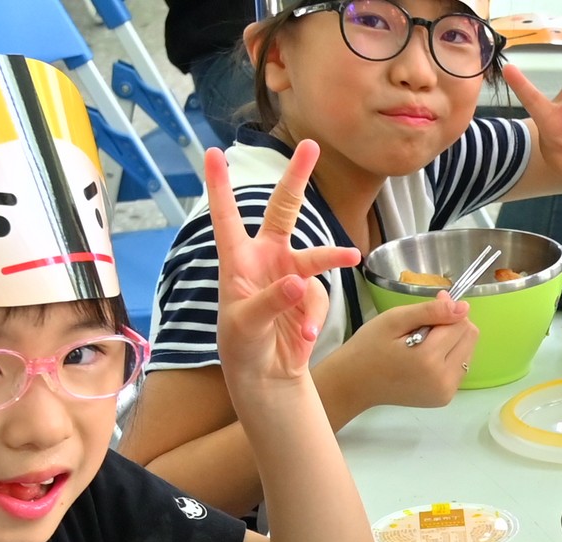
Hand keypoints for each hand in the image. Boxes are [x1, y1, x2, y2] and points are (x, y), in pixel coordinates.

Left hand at [203, 144, 364, 382]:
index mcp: (238, 259)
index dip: (219, 185)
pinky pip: (320, 296)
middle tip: (311, 146)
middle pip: (284, 209)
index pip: (226, 216)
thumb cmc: (242, 345)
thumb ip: (272, 299)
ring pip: (317, 255)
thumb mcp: (247, 323)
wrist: (266, 375)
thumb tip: (299, 280)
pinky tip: (305, 338)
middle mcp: (266, 258)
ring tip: (351, 258)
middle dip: (297, 177)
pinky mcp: (310, 295)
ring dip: (333, 257)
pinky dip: (314, 318)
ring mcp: (291, 274)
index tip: (211, 152)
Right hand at [315, 300, 474, 412]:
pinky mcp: (445, 398)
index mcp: (428, 359)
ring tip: (422, 346)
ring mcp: (446, 392)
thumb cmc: (369, 347)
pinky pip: (460, 367)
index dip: (446, 311)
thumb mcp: (395, 319)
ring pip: (468, 352)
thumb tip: (463, 307)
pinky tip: (426, 359)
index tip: (425, 314)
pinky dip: (448, 358)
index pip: (461, 323)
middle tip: (422, 330)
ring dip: (452, 342)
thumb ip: (431, 311)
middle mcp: (443, 379)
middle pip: (470, 337)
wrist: (355, 383)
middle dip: (451, 327)